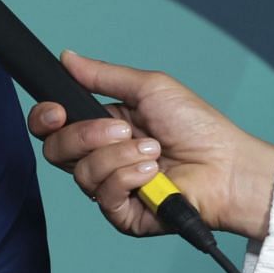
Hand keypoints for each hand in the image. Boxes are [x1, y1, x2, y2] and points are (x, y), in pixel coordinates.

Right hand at [29, 51, 273, 240]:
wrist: (227, 164)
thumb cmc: (197, 125)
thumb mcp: (148, 88)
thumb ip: (103, 76)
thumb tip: (67, 57)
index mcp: (102, 127)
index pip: (54, 127)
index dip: (46, 118)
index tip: (57, 111)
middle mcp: (102, 158)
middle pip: (56, 150)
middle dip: (85, 135)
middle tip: (123, 128)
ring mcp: (111, 188)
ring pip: (81, 173)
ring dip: (119, 155)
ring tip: (153, 149)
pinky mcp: (123, 215)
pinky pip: (104, 196)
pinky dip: (128, 177)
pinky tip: (152, 171)